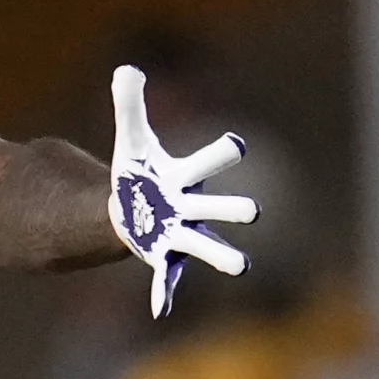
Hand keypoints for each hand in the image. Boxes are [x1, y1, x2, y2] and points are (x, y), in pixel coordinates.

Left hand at [107, 65, 259, 317]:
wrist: (132, 208)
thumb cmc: (141, 173)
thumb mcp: (131, 138)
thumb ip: (129, 105)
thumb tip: (126, 69)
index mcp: (185, 177)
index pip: (207, 161)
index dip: (221, 152)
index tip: (235, 144)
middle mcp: (191, 208)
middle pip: (217, 207)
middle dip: (233, 208)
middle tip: (252, 209)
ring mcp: (180, 235)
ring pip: (206, 247)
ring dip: (222, 255)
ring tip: (242, 266)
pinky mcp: (162, 258)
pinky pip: (165, 278)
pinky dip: (163, 292)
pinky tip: (161, 309)